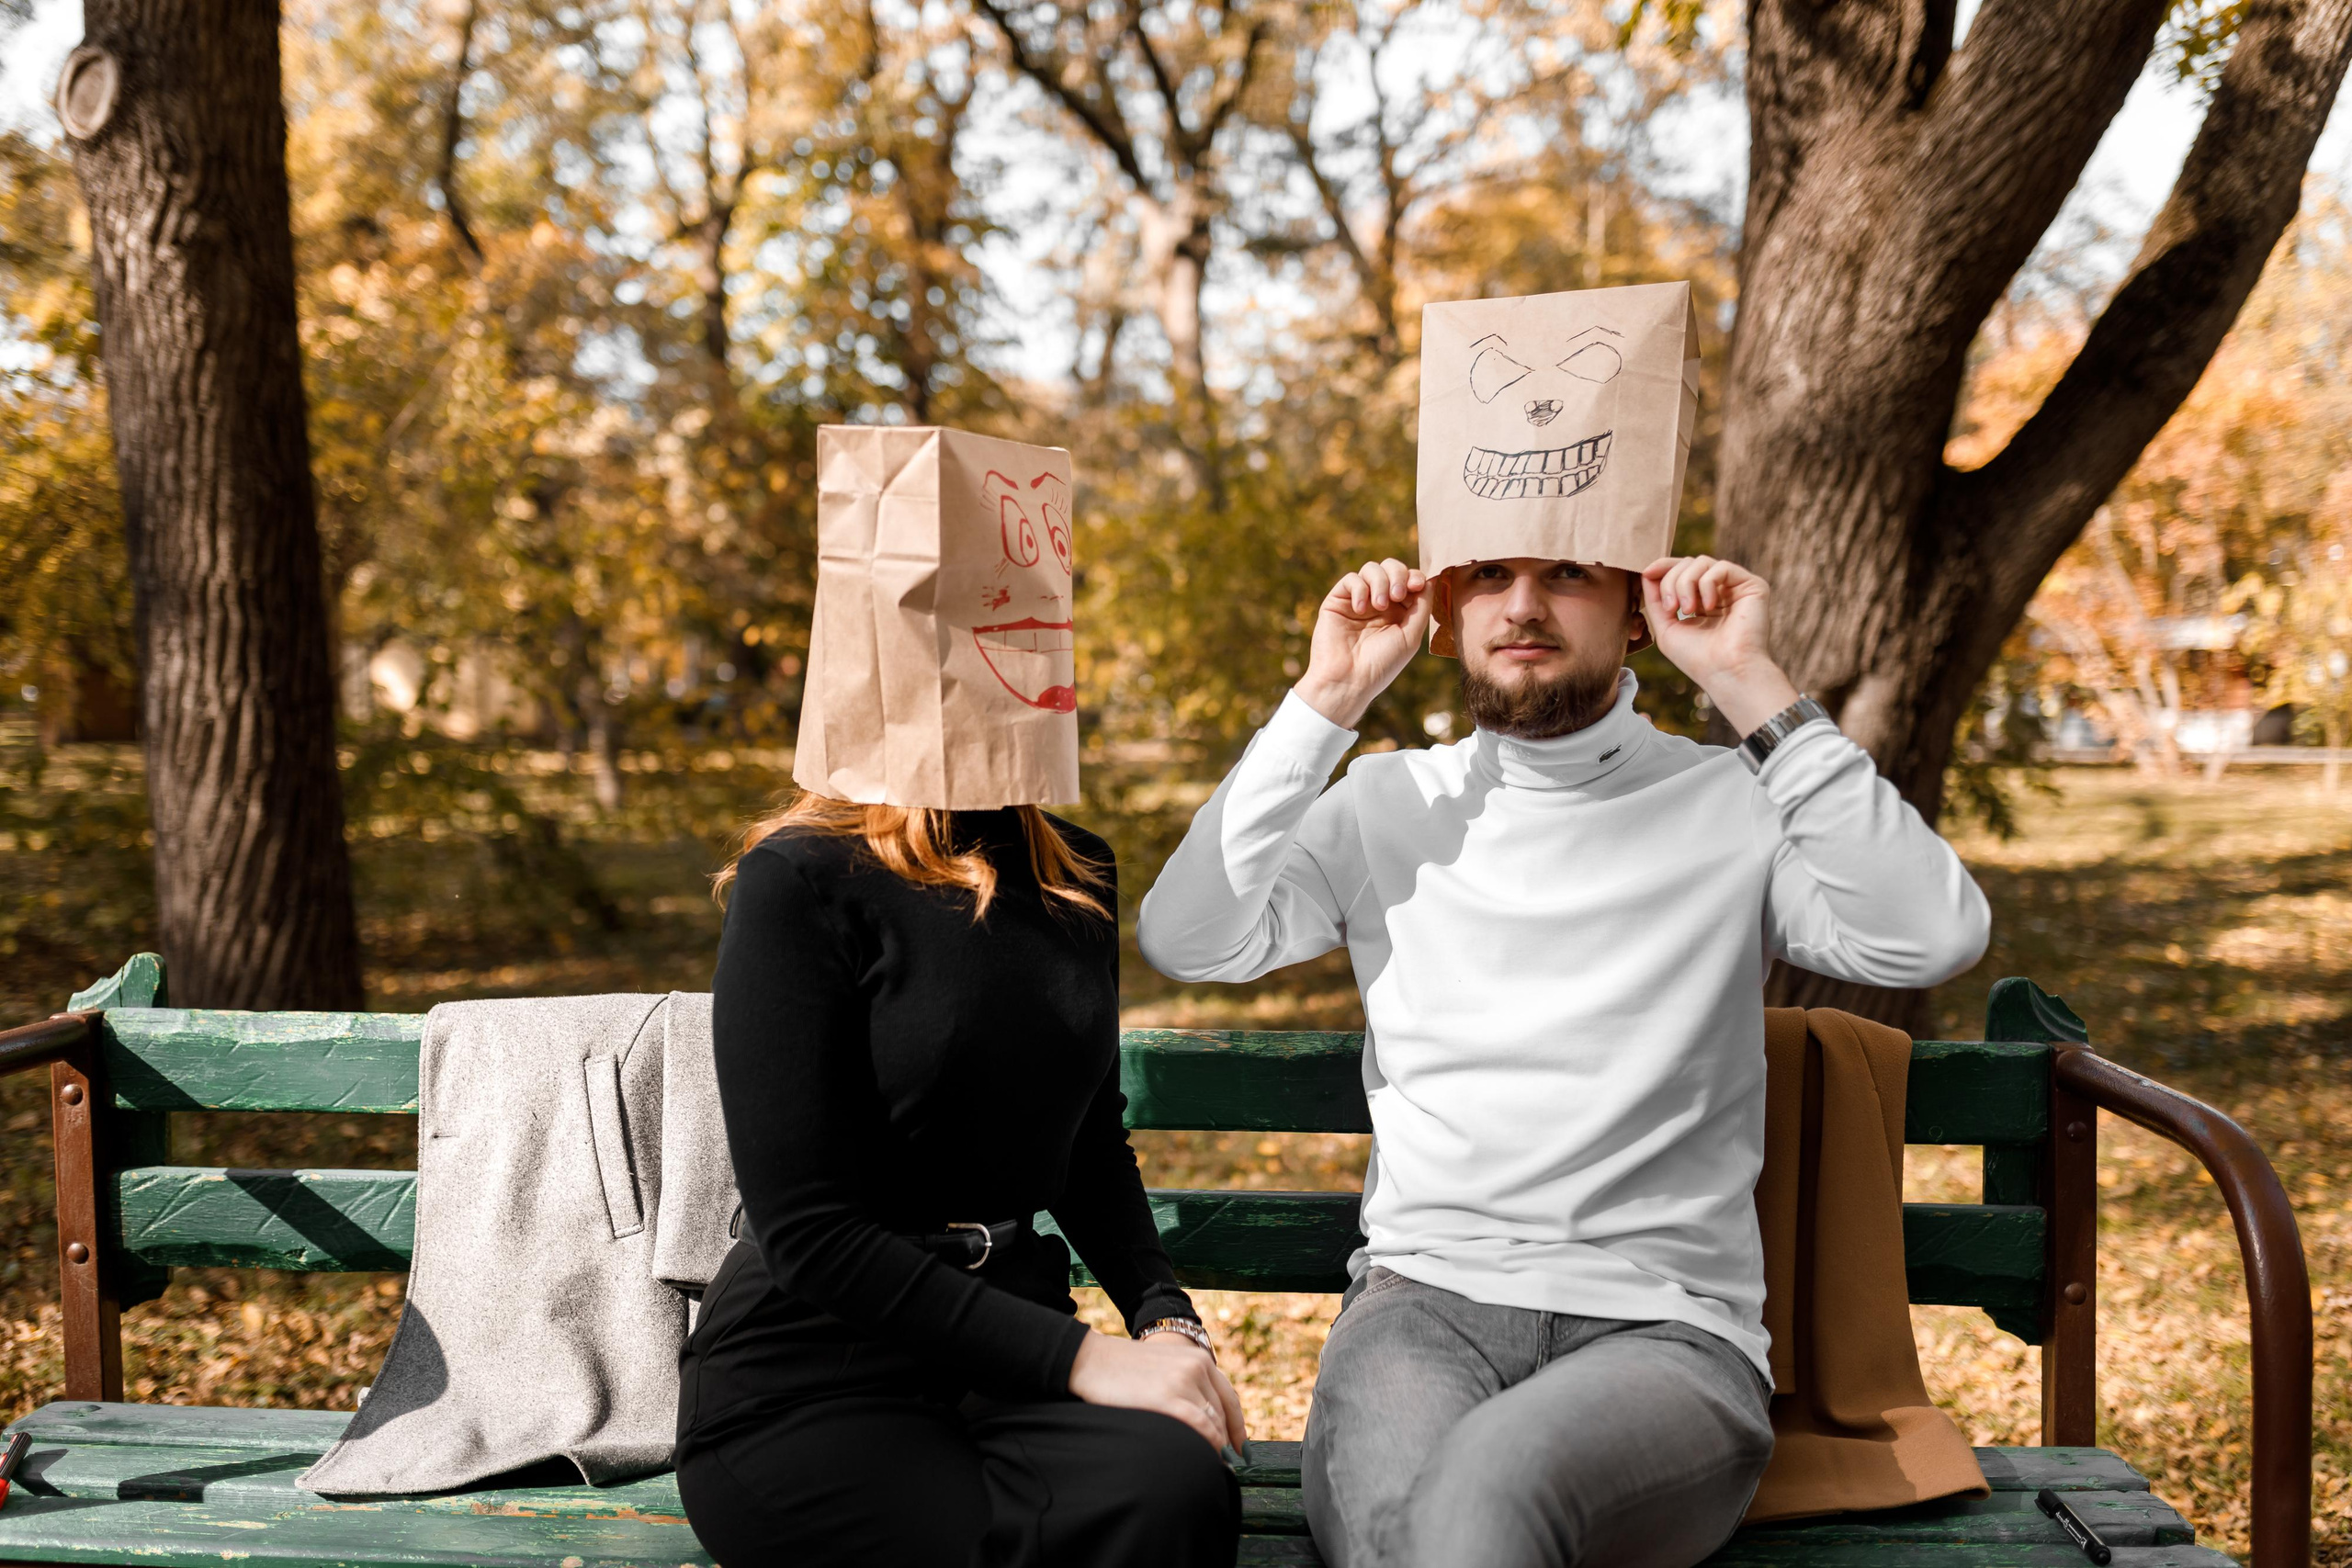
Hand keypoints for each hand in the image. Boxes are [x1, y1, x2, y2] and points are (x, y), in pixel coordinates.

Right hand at [1068, 1330, 1248, 1452]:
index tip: (1242, 1450)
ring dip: (1218, 1448)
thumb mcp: (1165, 1367)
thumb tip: (1207, 1423)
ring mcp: (1184, 1382)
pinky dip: (1209, 1446)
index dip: (1238, 1427)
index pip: (1230, 1399)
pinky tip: (1206, 1459)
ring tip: (1213, 1468)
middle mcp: (1198, 1367)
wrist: (1093, 1360)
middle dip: (1227, 1443)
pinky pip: (1202, 1428)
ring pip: (1214, 1423)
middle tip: (1226, 1466)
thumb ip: (1188, 1385)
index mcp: (1199, 1359)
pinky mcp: (1170, 1398)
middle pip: (1223, 1414)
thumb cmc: (1124, 1370)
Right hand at [1295, 559, 1431, 729]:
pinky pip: (1350, 579)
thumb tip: (1429, 579)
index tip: (1417, 586)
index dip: (1415, 577)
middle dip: (1398, 575)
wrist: (1349, 679)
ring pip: (1371, 569)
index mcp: (1398, 612)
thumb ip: (1422, 606)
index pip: (1409, 581)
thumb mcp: (1410, 635)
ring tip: (1379, 605)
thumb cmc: (1382, 663)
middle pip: (1391, 568)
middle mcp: (1379, 603)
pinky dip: (1359, 589)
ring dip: (1380, 582)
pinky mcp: (1337, 601)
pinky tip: (1361, 609)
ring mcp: (1358, 600)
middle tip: (1397, 595)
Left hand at [1639, 556, 1799, 734]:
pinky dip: (1707, 583)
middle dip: (1671, 580)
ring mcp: (1736, 588)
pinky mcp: (1753, 586)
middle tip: (1671, 608)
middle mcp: (1720, 592)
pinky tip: (1708, 606)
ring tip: (1687, 610)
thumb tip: (1648, 571)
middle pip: (1687, 563)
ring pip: (1702, 562)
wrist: (1726, 672)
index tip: (1646, 573)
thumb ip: (1656, 599)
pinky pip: (1722, 567)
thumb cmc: (1696, 658)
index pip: (1680, 571)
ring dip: (1685, 582)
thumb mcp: (1666, 626)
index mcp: (1701, 601)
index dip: (1661, 568)